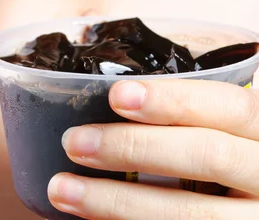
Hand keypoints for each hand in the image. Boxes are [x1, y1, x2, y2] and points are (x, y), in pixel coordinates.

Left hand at [48, 79, 258, 218]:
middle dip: (134, 147)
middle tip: (75, 142)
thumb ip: (201, 121)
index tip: (118, 95)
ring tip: (63, 189)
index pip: (230, 106)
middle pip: (207, 156)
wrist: (254, 208)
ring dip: (116, 202)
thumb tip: (121, 99)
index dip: (174, 100)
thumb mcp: (236, 136)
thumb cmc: (240, 162)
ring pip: (191, 215)